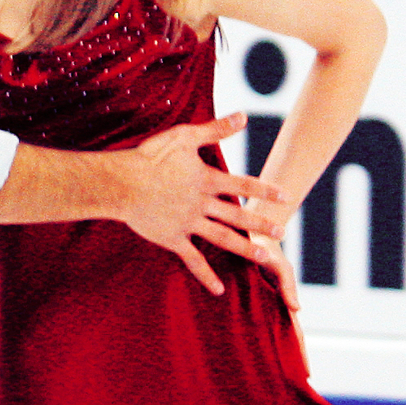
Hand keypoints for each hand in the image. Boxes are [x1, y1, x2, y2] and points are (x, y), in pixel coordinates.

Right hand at [111, 112, 286, 293]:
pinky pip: (193, 260)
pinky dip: (206, 275)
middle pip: (238, 214)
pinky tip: (220, 289)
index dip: (264, 189)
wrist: (120, 184)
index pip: (242, 184)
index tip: (285, 197)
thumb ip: (215, 129)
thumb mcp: (183, 136)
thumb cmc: (149, 156)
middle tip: (282, 233)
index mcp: (206, 180)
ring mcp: (188, 224)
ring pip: (223, 238)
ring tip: (264, 258)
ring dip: (245, 248)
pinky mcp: (172, 239)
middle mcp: (201, 204)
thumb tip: (243, 115)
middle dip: (261, 224)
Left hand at [250, 230, 310, 372]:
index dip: (301, 354)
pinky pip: (241, 325)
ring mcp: (253, 307)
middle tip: (288, 386)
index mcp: (282, 304)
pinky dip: (241, 340)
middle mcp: (269, 309)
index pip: (295, 334)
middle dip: (286, 362)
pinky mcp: (238, 303)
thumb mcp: (280, 266)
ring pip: (260, 337)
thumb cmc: (267, 249)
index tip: (307, 374)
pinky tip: (236, 356)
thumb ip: (288, 287)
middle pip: (279, 341)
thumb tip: (298, 309)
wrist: (246, 233)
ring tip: (264, 380)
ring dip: (264, 356)